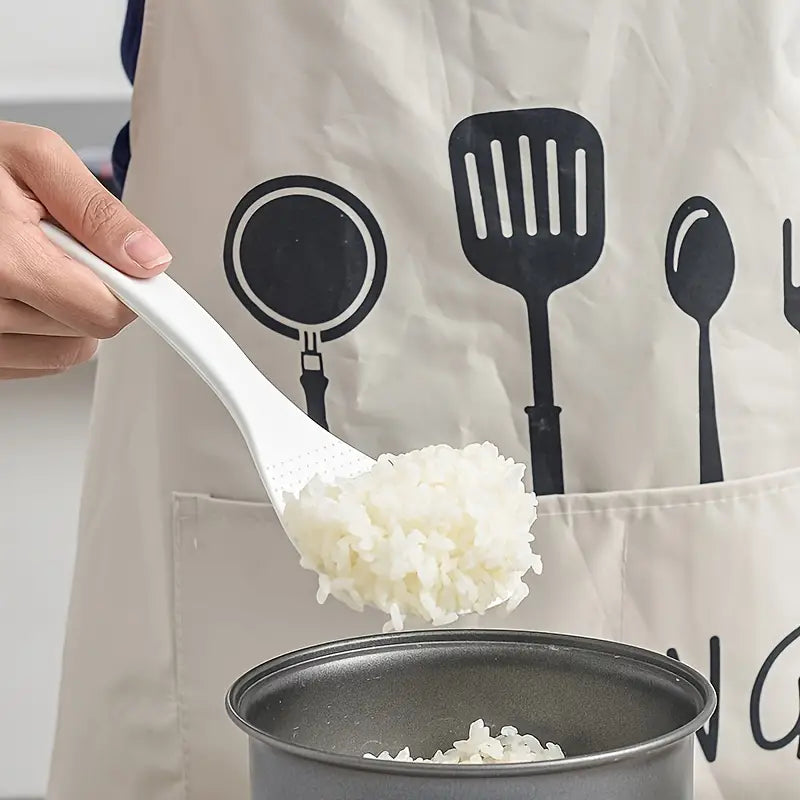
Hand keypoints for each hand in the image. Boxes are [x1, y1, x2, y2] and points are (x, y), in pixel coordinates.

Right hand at [0, 121, 171, 378]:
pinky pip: (37, 361)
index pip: (104, 313)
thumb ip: (97, 210)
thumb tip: (147, 257)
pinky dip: (40, 330)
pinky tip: (15, 290)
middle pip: (90, 332)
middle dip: (88, 289)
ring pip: (67, 351)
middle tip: (54, 247)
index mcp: (2, 262)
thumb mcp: (32, 159)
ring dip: (65, 313)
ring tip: (29, 264)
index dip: (127, 290)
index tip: (136, 279)